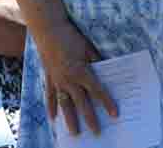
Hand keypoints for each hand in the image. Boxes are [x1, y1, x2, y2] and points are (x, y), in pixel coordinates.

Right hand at [33, 19, 116, 135]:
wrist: (48, 29)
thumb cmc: (71, 36)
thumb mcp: (88, 47)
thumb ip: (96, 61)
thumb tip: (106, 72)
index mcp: (81, 71)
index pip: (97, 91)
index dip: (107, 103)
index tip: (114, 114)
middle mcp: (68, 80)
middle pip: (81, 103)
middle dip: (90, 119)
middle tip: (97, 133)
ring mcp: (57, 81)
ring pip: (65, 105)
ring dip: (70, 120)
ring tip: (75, 133)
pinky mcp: (48, 78)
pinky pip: (50, 96)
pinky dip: (51, 108)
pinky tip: (53, 119)